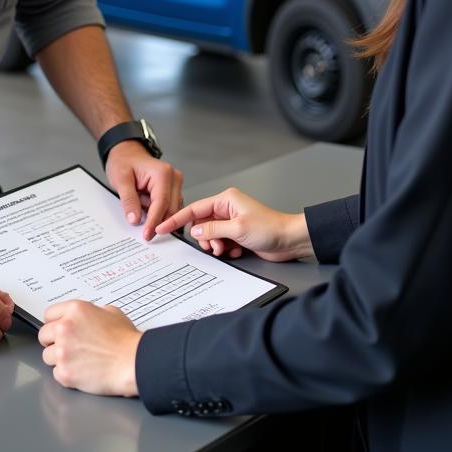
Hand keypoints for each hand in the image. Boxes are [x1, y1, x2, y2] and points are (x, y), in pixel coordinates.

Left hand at [39, 301, 140, 396]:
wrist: (132, 362)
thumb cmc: (125, 340)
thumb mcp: (112, 312)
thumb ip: (94, 311)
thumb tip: (90, 316)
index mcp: (75, 310)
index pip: (49, 314)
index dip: (55, 323)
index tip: (57, 329)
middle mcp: (65, 328)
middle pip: (43, 335)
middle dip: (53, 341)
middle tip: (67, 346)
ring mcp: (62, 351)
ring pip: (47, 355)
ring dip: (58, 359)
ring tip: (77, 360)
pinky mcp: (64, 372)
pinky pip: (56, 373)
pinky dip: (66, 374)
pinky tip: (80, 371)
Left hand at [105, 143, 182, 239]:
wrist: (126, 153)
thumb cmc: (123, 162)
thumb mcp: (120, 179)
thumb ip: (129, 200)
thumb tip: (135, 219)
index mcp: (162, 173)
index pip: (162, 203)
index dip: (154, 221)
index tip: (147, 235)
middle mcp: (173, 177)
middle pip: (171, 209)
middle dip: (158, 222)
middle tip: (145, 235)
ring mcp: (175, 184)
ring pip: (171, 210)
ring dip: (157, 216)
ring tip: (140, 209)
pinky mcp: (172, 190)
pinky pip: (168, 207)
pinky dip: (157, 213)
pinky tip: (145, 208)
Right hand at [154, 187, 312, 261]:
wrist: (289, 240)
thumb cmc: (270, 228)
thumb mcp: (237, 229)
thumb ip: (213, 230)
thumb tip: (195, 231)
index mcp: (225, 200)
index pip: (194, 208)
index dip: (177, 219)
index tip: (162, 227)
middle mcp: (227, 209)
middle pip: (201, 225)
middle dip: (206, 239)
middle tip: (216, 247)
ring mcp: (231, 221)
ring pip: (210, 235)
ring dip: (216, 245)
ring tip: (228, 250)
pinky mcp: (237, 233)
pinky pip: (221, 242)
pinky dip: (226, 249)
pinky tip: (237, 251)